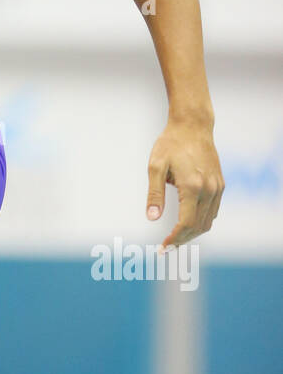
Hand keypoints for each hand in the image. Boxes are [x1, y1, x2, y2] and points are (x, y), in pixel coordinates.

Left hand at [146, 119, 223, 248]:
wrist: (193, 126)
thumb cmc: (171, 144)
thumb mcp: (155, 166)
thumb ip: (155, 194)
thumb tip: (152, 218)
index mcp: (192, 186)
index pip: (186, 223)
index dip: (174, 238)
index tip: (163, 247)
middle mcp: (209, 189)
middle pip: (198, 226)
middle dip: (182, 239)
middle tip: (166, 246)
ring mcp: (218, 187)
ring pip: (208, 221)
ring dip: (192, 233)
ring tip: (175, 238)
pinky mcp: (221, 184)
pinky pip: (213, 211)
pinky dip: (202, 222)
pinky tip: (188, 223)